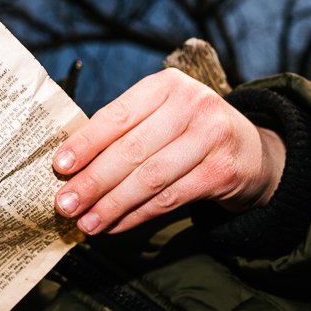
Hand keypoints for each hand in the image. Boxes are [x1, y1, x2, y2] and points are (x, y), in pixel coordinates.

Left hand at [52, 68, 285, 233]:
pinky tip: (114, 225)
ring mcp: (211, 138)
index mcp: (167, 85)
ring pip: (150, 178)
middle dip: (93, 181)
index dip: (86, 143)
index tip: (59, 167)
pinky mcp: (222, 172)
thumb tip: (71, 166)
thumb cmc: (188, 132)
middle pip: (132, 150)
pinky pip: (169, 199)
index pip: (118, 115)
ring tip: (86, 222)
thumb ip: (123, 131)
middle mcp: (193, 105)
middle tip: (65, 204)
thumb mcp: (161, 115)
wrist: (251, 150)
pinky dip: (137, 216)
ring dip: (112, 205)